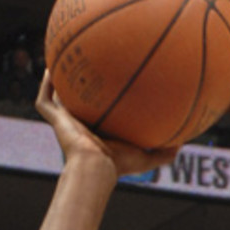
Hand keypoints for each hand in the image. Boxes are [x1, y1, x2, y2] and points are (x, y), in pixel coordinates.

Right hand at [35, 70, 177, 177]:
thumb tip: (184, 143)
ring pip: (56, 98)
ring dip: (57, 82)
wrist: (95, 168)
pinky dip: (45, 85)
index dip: (100, 102)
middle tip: (83, 67)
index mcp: (97, 133)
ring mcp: (65, 122)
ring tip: (59, 62)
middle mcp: (79, 126)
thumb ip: (164, 152)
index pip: (97, 114)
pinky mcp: (55, 121)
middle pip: (76, 103)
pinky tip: (50, 68)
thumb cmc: (118, 165)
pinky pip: (45, 100)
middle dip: (78, 87)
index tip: (108, 86)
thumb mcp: (147, 158)